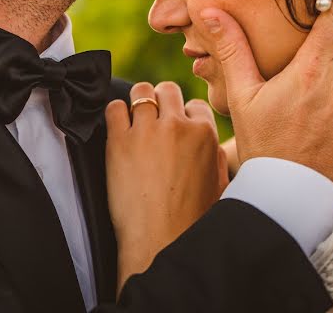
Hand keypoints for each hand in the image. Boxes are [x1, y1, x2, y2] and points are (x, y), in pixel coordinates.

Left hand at [106, 82, 228, 292]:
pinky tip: (118, 127)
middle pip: (167, 90)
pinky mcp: (118, 141)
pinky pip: (113, 108)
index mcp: (205, 134)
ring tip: (134, 119)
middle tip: (154, 118)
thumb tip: (208, 141)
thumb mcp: (219, 186)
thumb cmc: (191, 221)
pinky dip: (115, 113)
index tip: (177, 127)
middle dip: (161, 101)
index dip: (185, 116)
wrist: (159, 241)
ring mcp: (145, 131)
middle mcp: (176, 126)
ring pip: (140, 92)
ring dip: (137, 102)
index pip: (194, 104)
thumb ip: (215, 156)